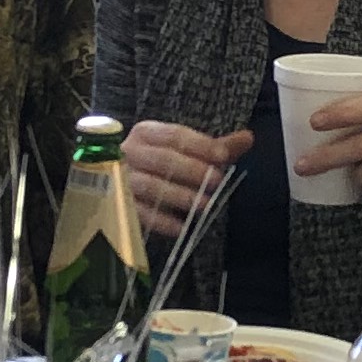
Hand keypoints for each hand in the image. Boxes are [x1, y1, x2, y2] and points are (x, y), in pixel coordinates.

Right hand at [121, 120, 249, 238]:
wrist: (113, 185)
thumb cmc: (157, 166)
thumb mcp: (184, 153)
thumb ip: (216, 147)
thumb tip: (248, 138)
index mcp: (147, 134)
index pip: (174, 135)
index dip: (200, 144)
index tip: (223, 155)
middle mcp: (130, 153)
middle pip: (162, 159)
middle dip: (191, 169)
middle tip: (217, 181)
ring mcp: (120, 180)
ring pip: (149, 185)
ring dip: (179, 195)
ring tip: (205, 205)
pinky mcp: (116, 206)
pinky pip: (138, 214)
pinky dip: (161, 221)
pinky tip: (181, 228)